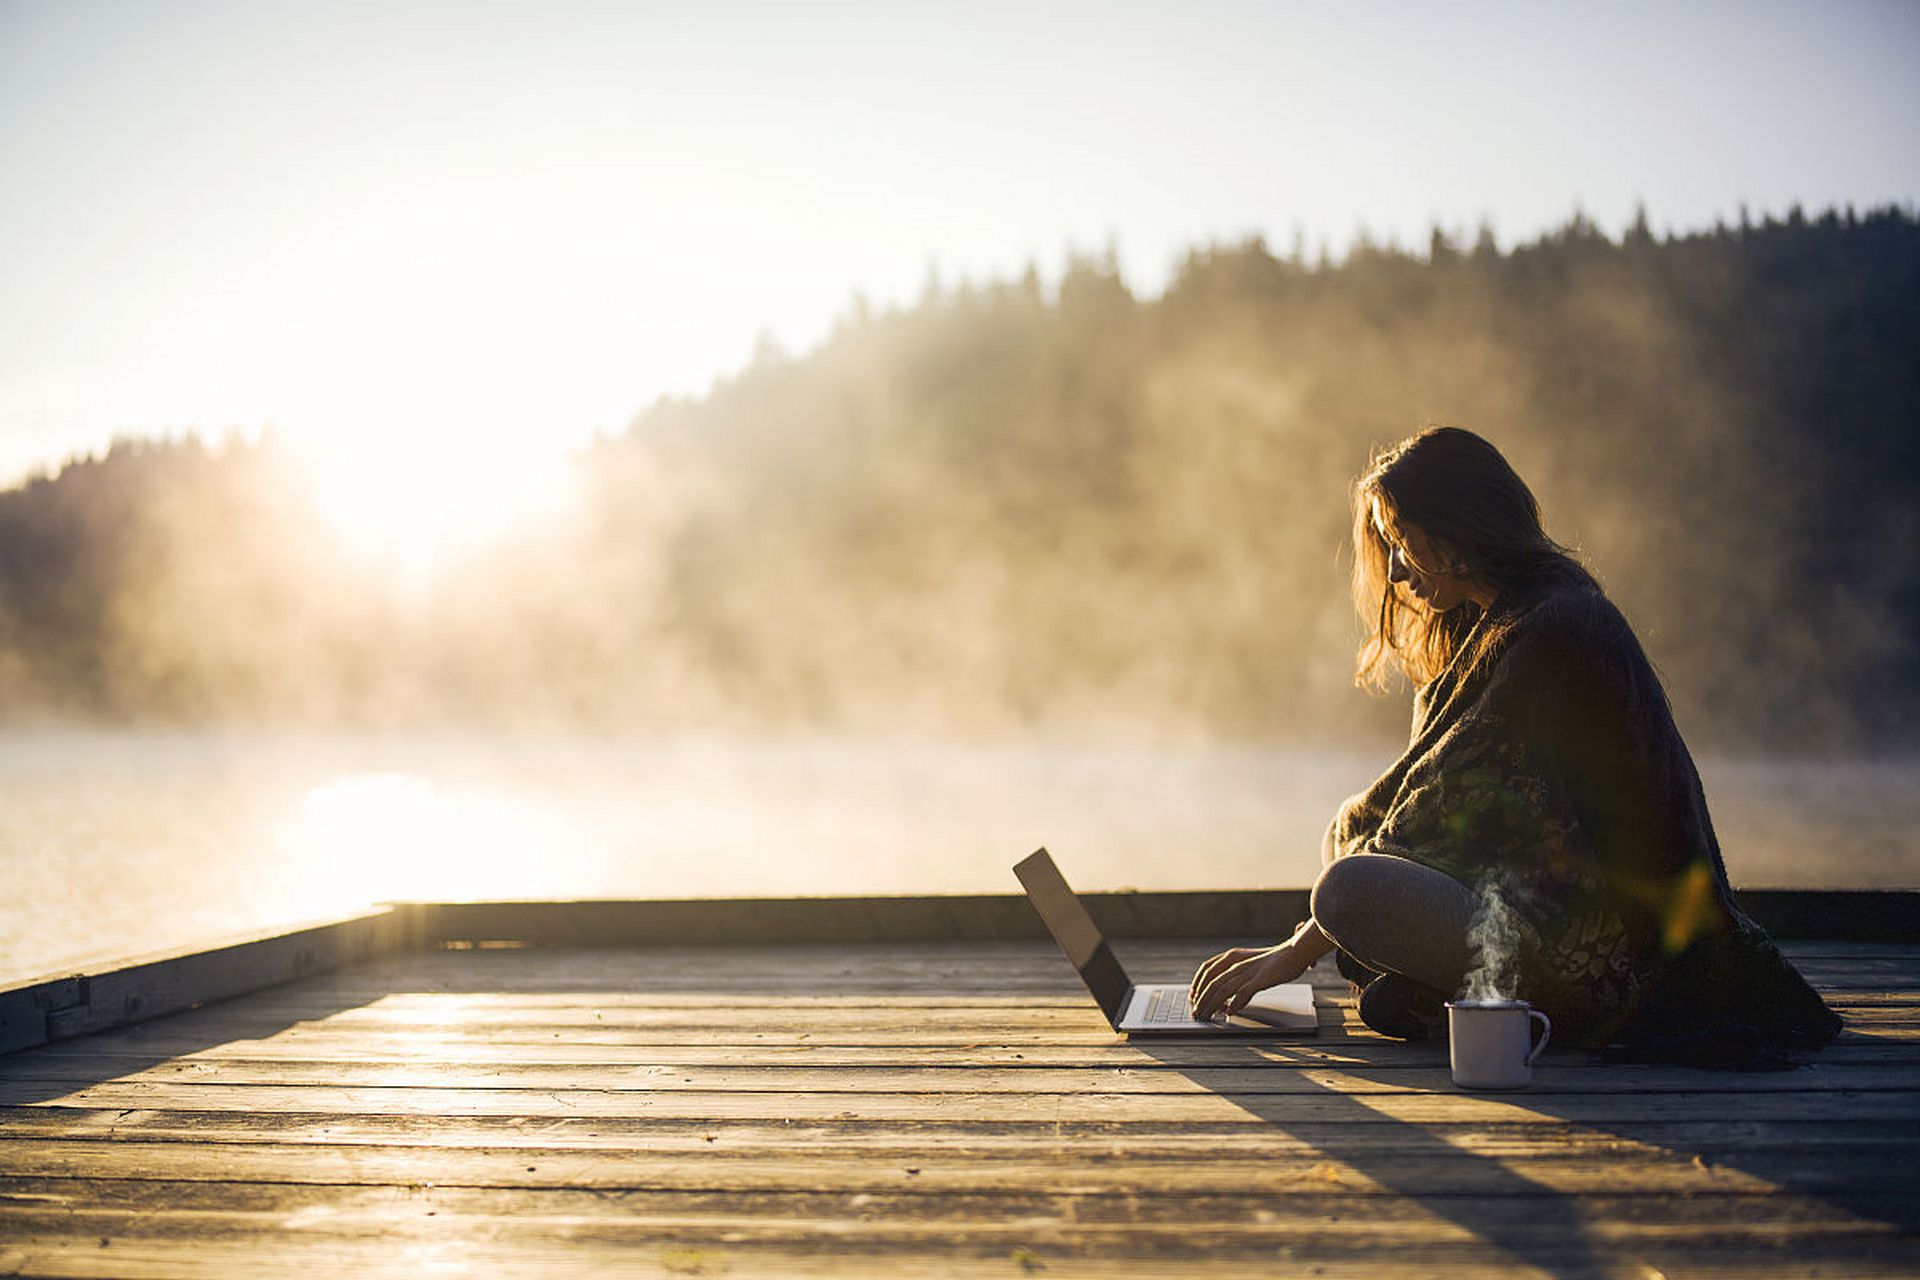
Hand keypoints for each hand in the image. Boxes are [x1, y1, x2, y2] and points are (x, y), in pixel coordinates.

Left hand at [1189, 942, 1311, 1021]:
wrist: (1294, 953)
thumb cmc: (1272, 962)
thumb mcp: (1250, 967)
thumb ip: (1237, 979)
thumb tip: (1228, 1000)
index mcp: (1232, 957)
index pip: (1207, 969)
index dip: (1198, 984)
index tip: (1193, 998)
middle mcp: (1237, 963)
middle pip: (1213, 983)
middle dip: (1202, 1000)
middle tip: (1196, 1013)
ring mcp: (1248, 971)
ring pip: (1224, 989)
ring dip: (1213, 1004)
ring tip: (1206, 1015)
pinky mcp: (1261, 979)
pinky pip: (1244, 992)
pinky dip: (1235, 1002)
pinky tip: (1229, 1011)